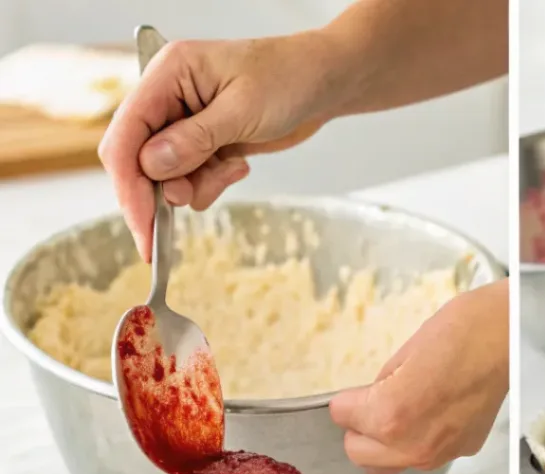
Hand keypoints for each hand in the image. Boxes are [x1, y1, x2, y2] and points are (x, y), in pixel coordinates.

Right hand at [99, 31, 337, 260]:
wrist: (318, 83)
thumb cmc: (286, 79)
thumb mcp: (241, 110)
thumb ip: (195, 140)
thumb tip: (151, 166)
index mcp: (166, 75)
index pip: (126, 135)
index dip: (129, 184)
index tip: (143, 227)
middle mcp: (167, 98)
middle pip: (138, 160)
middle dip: (162, 190)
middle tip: (188, 200)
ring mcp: (183, 123)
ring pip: (167, 176)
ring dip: (197, 186)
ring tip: (232, 169)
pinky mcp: (203, 143)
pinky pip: (192, 178)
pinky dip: (212, 183)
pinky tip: (239, 165)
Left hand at [329, 279, 508, 473]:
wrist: (509, 339)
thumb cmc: (461, 332)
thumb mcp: (404, 351)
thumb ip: (380, 387)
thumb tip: (371, 400)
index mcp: (390, 415)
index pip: (341, 417)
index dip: (350, 399)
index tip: (362, 390)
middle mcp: (412, 445)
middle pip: (359, 454)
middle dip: (361, 429)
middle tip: (375, 404)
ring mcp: (439, 454)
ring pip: (389, 465)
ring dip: (386, 445)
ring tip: (402, 414)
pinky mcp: (461, 452)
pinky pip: (424, 456)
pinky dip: (420, 441)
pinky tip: (435, 413)